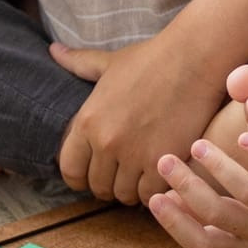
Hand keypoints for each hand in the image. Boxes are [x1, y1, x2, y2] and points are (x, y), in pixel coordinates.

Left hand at [52, 37, 225, 205]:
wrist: (193, 60)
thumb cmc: (151, 60)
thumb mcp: (109, 63)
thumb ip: (79, 64)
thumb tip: (54, 51)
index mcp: (88, 121)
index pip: (70, 170)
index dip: (79, 178)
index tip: (90, 175)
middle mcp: (107, 142)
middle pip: (98, 187)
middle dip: (108, 184)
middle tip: (121, 174)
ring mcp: (135, 155)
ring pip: (125, 195)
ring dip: (132, 189)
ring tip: (141, 175)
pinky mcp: (164, 163)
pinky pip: (151, 195)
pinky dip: (154, 190)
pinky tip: (160, 176)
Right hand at [148, 132, 247, 247]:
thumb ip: (214, 214)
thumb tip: (165, 199)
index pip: (204, 247)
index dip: (176, 226)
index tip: (154, 198)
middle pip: (220, 217)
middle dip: (188, 188)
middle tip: (166, 160)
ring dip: (220, 168)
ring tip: (200, 144)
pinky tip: (245, 137)